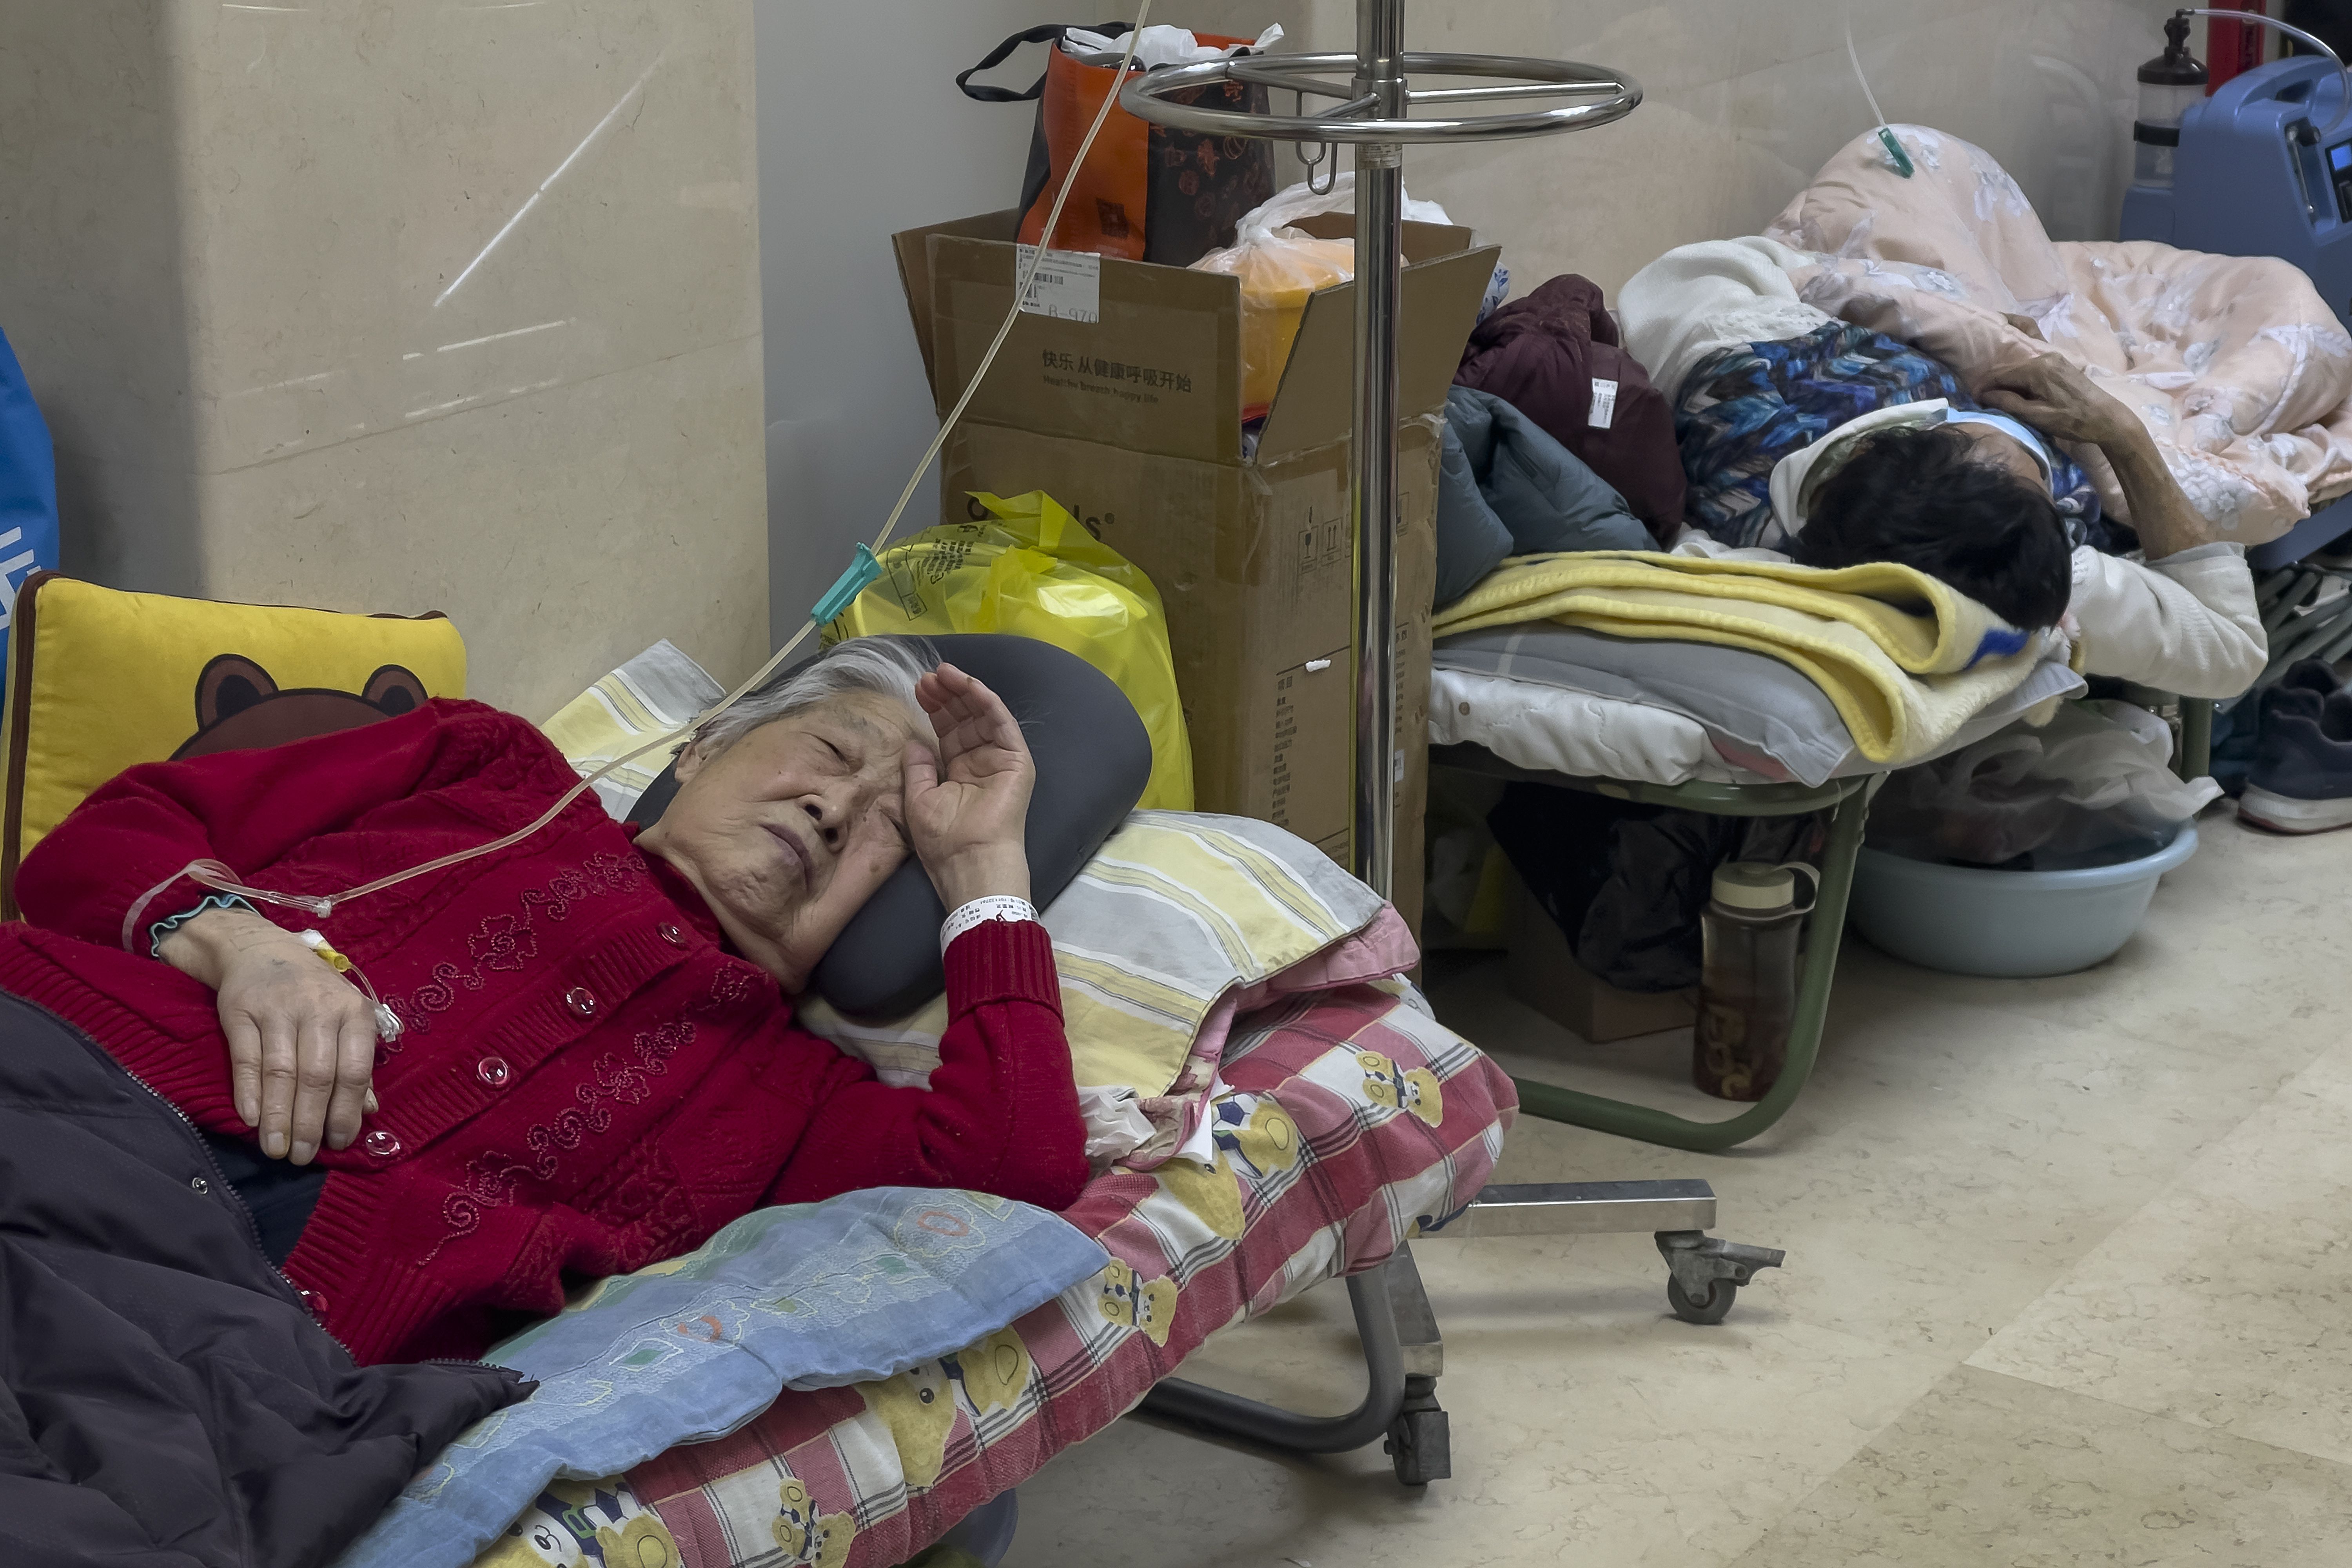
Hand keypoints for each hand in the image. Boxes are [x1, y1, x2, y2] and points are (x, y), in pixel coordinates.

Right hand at [156, 906, 377, 1163]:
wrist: (261, 950)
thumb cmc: (314, 993)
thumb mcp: (345, 1018)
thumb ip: (358, 1064)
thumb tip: (371, 1110)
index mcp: (353, 1012)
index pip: (354, 1070)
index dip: (346, 1111)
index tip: (338, 1144)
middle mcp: (318, 1009)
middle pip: (316, 1076)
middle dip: (309, 1122)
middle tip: (302, 1156)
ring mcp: (278, 1009)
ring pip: (281, 1072)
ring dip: (278, 1117)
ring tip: (277, 1150)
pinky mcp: (241, 1011)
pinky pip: (246, 1059)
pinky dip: (249, 1093)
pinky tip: (252, 1120)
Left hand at [904, 663, 1034, 908]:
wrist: (969, 861)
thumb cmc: (944, 839)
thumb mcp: (919, 798)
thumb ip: (918, 768)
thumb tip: (915, 741)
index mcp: (959, 772)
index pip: (948, 731)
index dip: (934, 708)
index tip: (917, 688)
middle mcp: (981, 762)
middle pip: (964, 718)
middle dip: (946, 695)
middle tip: (927, 677)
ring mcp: (1001, 760)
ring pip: (983, 715)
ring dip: (964, 691)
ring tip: (941, 673)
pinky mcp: (1017, 761)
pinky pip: (1002, 723)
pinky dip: (986, 701)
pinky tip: (969, 684)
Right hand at [1979, 353, 2136, 446]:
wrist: (2107, 418)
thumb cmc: (2072, 420)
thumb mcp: (2037, 416)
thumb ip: (2009, 403)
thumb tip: (1985, 395)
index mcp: (2037, 369)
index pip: (2000, 374)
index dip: (1984, 388)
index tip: (1973, 401)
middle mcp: (2045, 357)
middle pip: (2010, 368)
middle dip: (1995, 383)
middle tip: (1984, 401)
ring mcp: (2055, 358)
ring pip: (2022, 368)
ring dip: (2009, 381)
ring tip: (2000, 398)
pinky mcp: (2061, 364)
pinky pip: (2034, 368)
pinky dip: (2023, 378)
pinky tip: (2019, 391)